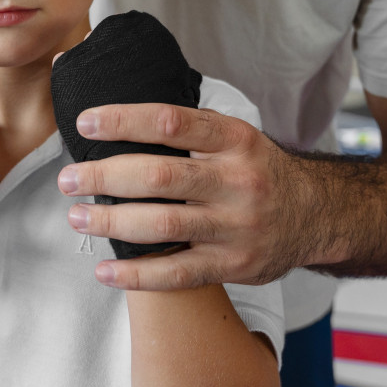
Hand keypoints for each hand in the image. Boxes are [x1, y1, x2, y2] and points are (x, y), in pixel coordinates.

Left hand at [56, 103, 330, 290]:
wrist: (317, 215)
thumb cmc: (257, 170)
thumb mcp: (235, 136)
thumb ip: (186, 126)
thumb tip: (115, 110)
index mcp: (235, 139)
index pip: (172, 122)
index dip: (124, 121)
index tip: (85, 124)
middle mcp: (238, 181)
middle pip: (160, 176)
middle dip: (105, 177)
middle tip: (68, 179)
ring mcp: (237, 226)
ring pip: (164, 225)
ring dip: (112, 223)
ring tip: (78, 217)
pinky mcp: (234, 265)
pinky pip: (178, 273)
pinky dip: (136, 275)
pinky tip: (104, 271)